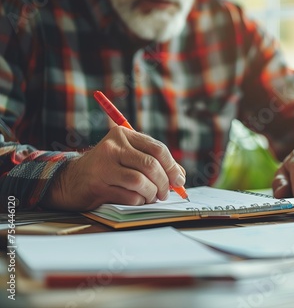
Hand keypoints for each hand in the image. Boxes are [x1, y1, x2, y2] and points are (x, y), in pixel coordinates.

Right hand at [43, 126, 185, 210]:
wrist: (71, 180)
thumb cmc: (107, 168)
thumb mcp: (129, 157)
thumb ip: (154, 162)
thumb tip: (180, 176)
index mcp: (124, 135)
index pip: (158, 149)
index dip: (173, 167)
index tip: (179, 180)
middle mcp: (113, 147)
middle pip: (151, 165)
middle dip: (164, 183)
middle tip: (165, 193)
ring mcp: (104, 166)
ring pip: (141, 181)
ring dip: (151, 194)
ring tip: (151, 197)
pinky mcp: (98, 185)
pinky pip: (130, 196)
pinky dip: (139, 201)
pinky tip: (136, 200)